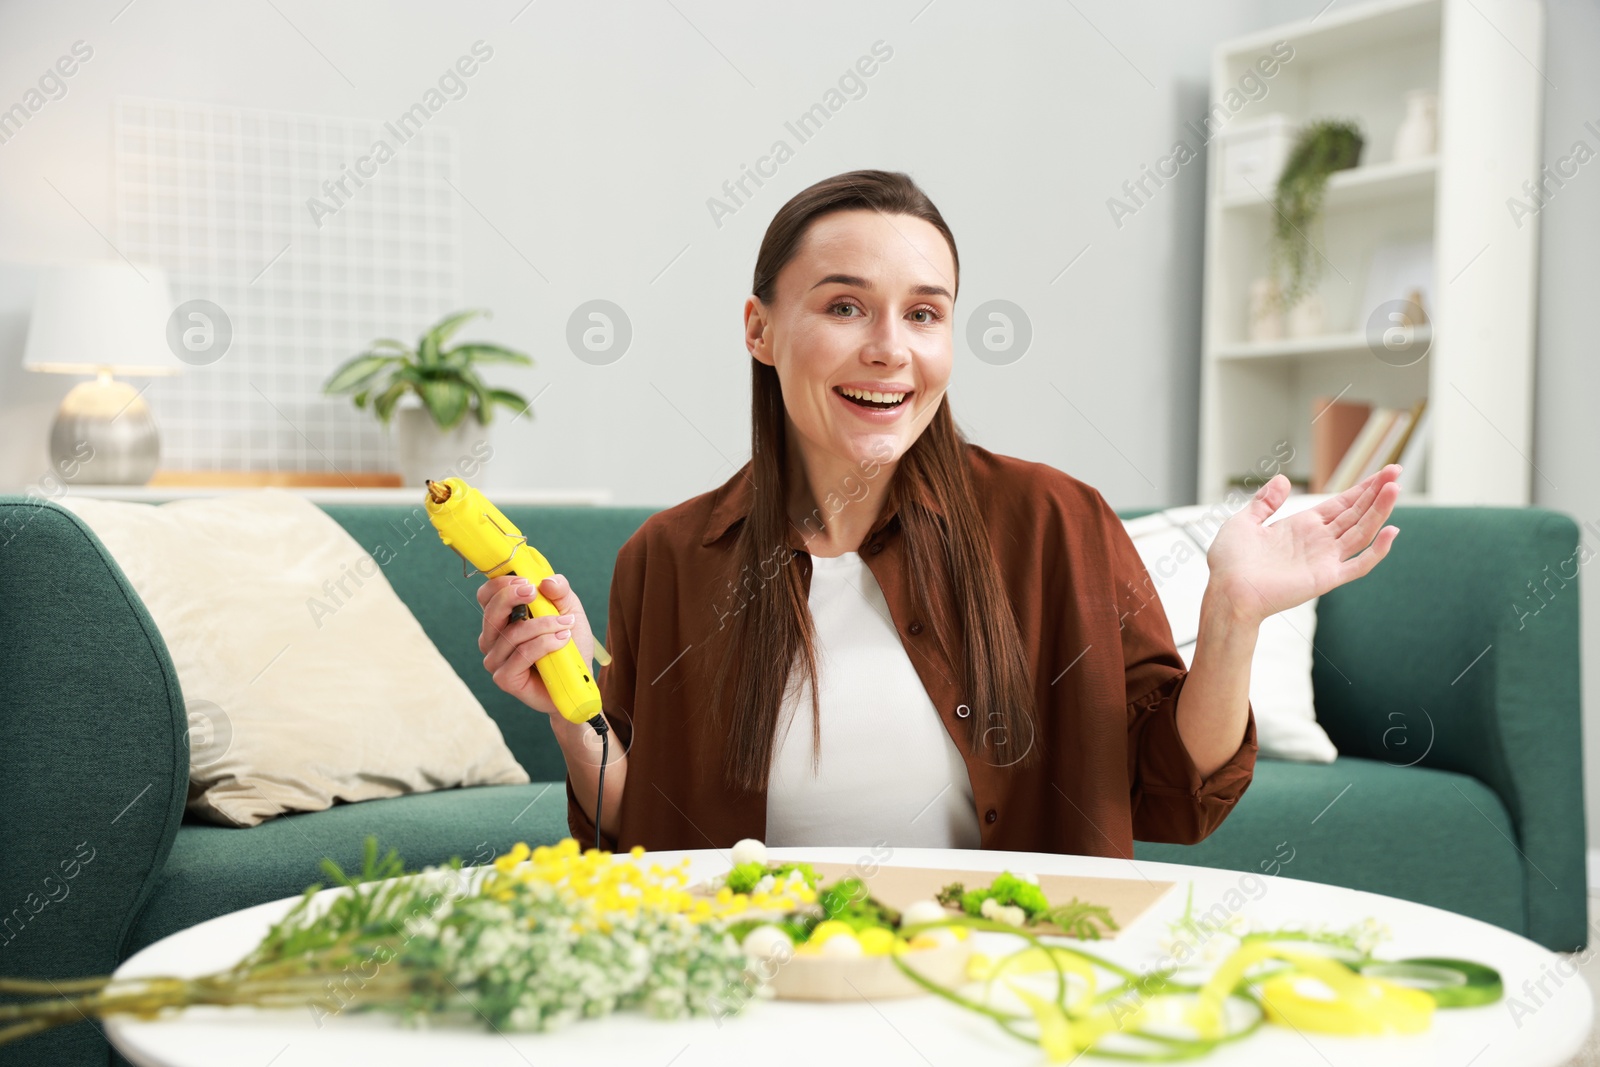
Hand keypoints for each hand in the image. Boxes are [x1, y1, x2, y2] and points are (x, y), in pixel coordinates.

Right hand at [477, 573, 595, 717]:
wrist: (578, 683)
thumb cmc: (570, 646)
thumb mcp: (570, 611)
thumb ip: (560, 592)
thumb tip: (546, 581)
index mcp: (501, 619)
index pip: (487, 596)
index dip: (501, 584)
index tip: (526, 581)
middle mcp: (492, 639)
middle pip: (491, 611)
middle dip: (512, 597)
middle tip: (535, 593)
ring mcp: (495, 660)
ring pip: (512, 633)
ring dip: (542, 625)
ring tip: (566, 625)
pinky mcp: (504, 678)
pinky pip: (521, 654)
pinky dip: (544, 644)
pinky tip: (562, 641)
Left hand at [1204, 464, 1401, 624]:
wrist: (1226, 590)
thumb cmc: (1229, 562)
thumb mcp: (1244, 522)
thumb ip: (1265, 502)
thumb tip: (1283, 479)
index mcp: (1302, 526)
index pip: (1342, 504)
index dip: (1363, 488)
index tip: (1385, 471)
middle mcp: (1318, 541)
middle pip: (1357, 513)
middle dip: (1377, 492)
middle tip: (1397, 470)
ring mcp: (1325, 559)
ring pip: (1362, 532)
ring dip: (1379, 510)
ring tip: (1395, 488)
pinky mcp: (1326, 578)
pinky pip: (1359, 565)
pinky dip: (1377, 551)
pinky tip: (1391, 530)